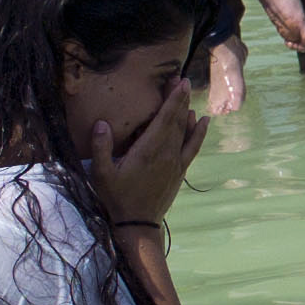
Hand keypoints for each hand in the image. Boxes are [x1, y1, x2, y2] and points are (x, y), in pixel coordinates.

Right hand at [84, 81, 206, 230]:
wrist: (138, 224)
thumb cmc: (116, 198)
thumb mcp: (101, 174)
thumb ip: (101, 148)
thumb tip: (102, 123)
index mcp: (149, 150)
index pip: (165, 118)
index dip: (173, 99)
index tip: (180, 82)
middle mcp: (167, 153)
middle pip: (177, 120)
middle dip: (180, 99)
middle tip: (182, 79)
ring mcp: (176, 162)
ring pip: (186, 131)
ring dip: (187, 111)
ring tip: (188, 95)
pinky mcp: (180, 171)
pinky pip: (192, 147)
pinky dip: (198, 132)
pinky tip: (202, 121)